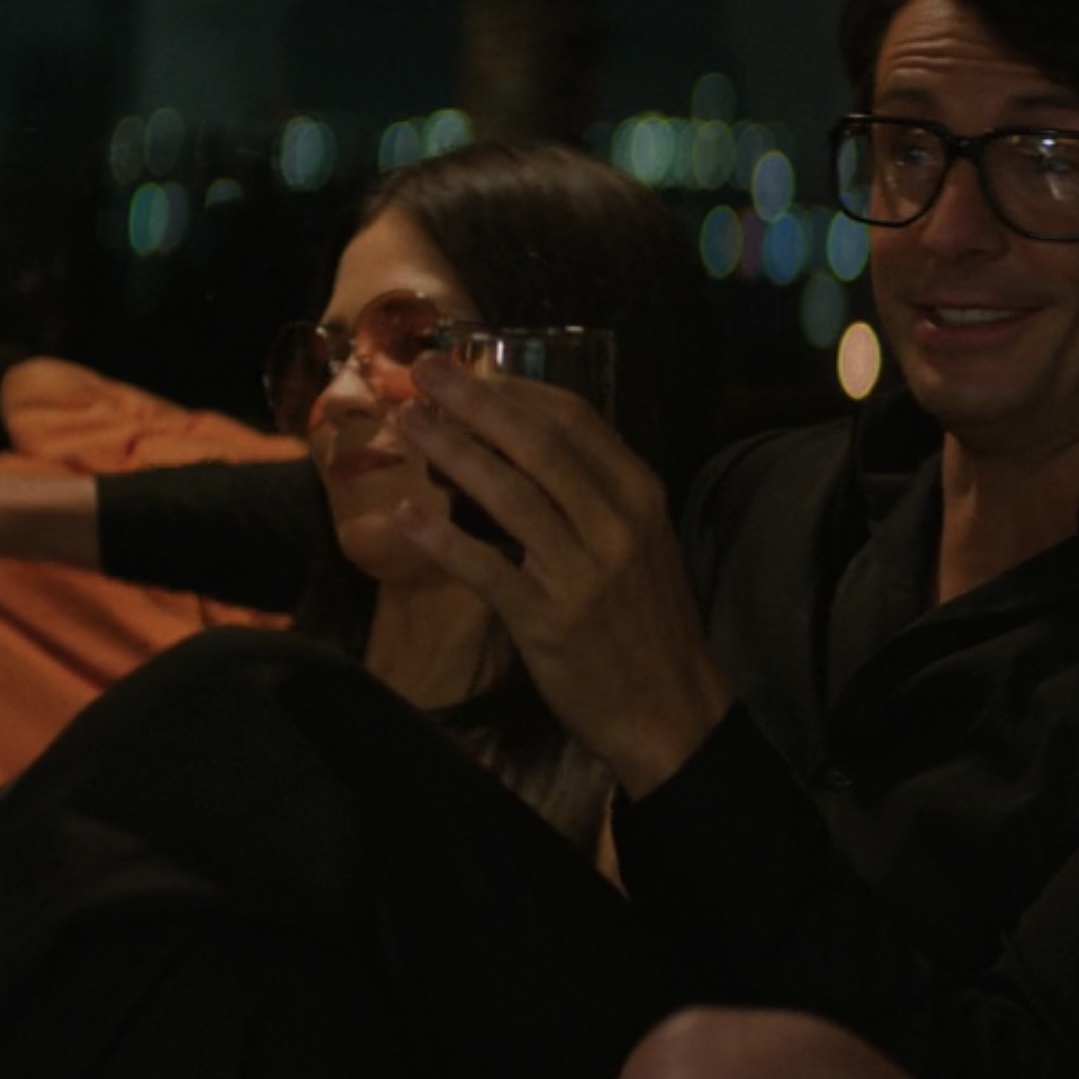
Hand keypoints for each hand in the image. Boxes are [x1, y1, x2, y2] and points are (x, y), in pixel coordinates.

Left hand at [389, 355, 732, 796]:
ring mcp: (583, 572)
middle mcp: (616, 524)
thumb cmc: (648, 622)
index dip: (515, 388)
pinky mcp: (549, 621)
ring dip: (450, 453)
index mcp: (640, 495)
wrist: (672, 711)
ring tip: (406, 423)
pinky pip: (486, 570)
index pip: (575, 420)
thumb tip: (524, 446)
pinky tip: (406, 516)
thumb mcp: (642, 542)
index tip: (468, 366)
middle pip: (537, 444)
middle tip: (422, 371)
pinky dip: (442, 541)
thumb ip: (596, 494)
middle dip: (474, 401)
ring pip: (508, 495)